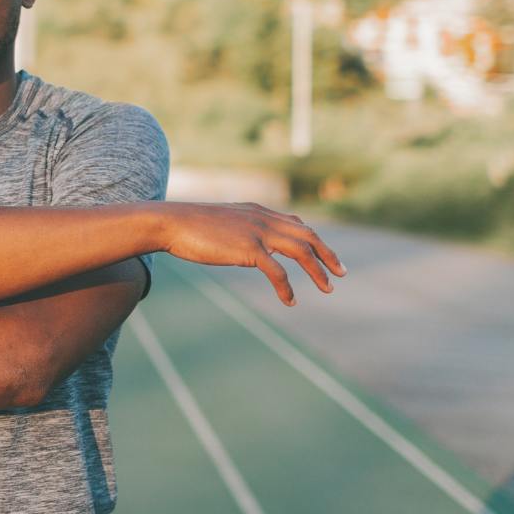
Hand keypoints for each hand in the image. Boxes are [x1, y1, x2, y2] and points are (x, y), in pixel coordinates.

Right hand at [165, 203, 346, 306]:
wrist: (172, 223)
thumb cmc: (190, 226)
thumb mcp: (221, 222)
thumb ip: (238, 228)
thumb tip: (242, 241)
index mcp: (258, 212)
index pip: (297, 224)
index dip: (314, 240)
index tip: (325, 255)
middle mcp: (264, 218)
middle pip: (308, 235)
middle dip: (328, 255)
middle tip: (342, 273)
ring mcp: (258, 232)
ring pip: (301, 251)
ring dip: (318, 271)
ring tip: (328, 288)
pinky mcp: (249, 249)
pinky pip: (277, 271)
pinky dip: (287, 287)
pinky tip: (290, 301)